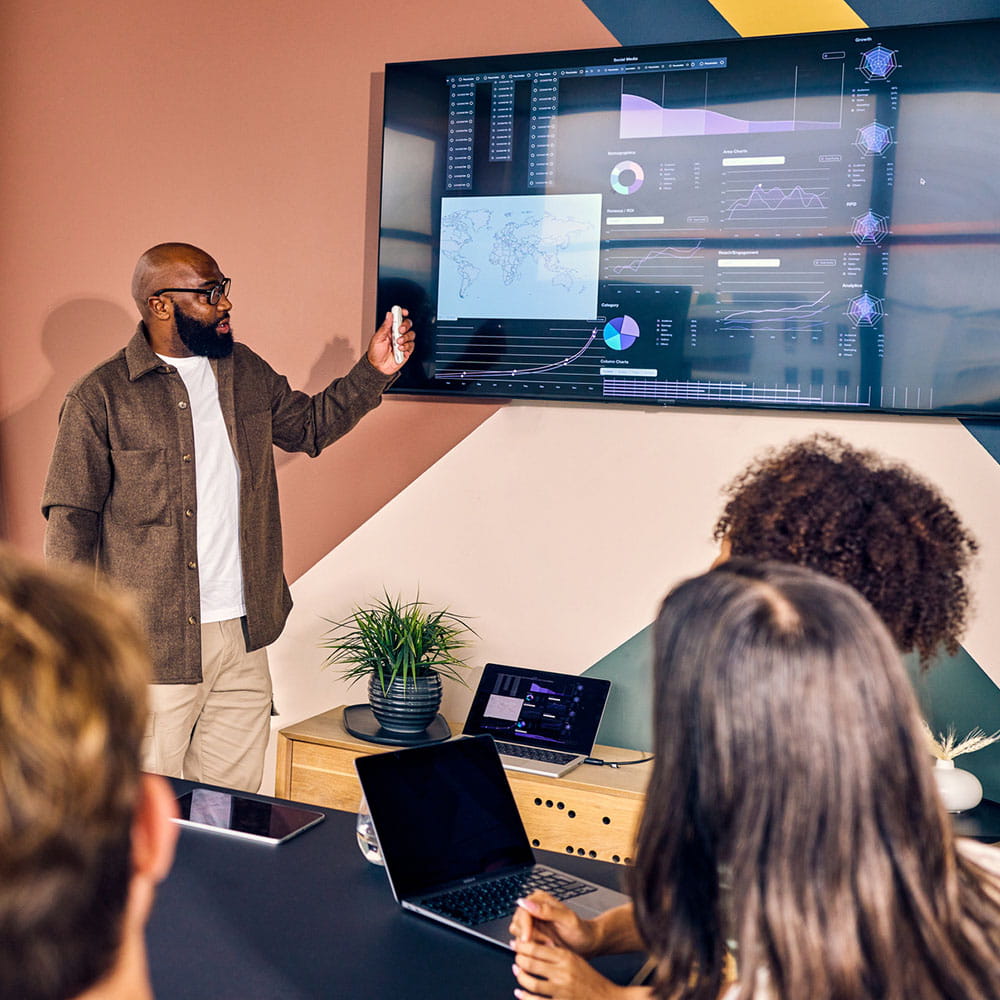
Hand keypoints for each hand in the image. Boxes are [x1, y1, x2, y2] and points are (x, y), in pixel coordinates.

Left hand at [367, 308, 414, 374]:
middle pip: (408, 324)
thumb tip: (389, 315)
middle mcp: (397, 334)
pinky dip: (406, 348)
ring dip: (405, 338)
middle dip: (405, 326)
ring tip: (397, 344)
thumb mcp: (377, 338)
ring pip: (411, 335)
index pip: (398, 318)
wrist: (378, 367)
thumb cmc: (375, 353)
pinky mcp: (406, 351)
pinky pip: (411, 346)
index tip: (404, 312)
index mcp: (390, 329)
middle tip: (400, 330)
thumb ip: (384, 327)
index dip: (402, 313)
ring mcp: (403, 342)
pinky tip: (400, 350)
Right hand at [509, 891, 598, 955]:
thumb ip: (547, 910)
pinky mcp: (532, 934)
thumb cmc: (580, 931)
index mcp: (540, 899)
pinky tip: (546, 947)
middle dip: (529, 936)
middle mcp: (534, 908)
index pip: (522, 911)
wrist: (587, 944)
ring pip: (517, 933)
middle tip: (546, 942)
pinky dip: (532, 948)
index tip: (527, 939)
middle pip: (517, 922)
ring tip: (549, 944)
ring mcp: (532, 922)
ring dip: (531, 943)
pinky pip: (522, 942)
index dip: (524, 926)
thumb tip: (526, 902)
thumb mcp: (567, 919)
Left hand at [512, 939, 638, 999]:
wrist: (607, 999)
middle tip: (515, 957)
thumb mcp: (576, 961)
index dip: (522, 946)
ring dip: (520, 977)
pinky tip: (519, 993)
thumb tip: (535, 949)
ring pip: (532, 983)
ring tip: (516, 972)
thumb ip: (558, 955)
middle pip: (532, 963)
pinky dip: (525, 997)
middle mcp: (563, 972)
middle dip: (519, 960)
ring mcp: (562, 990)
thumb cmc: (591, 981)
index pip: (538, 948)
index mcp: (567, 957)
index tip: (515, 944)